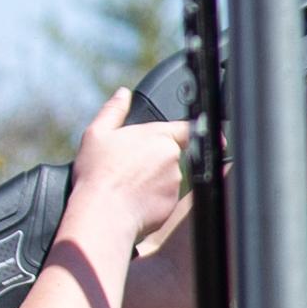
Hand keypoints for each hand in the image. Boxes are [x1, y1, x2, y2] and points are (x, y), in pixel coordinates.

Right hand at [65, 86, 195, 246]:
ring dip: (153, 179)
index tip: (210, 134)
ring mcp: (174, 183)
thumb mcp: (97, 134)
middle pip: (171, 154)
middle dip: (155, 158)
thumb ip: (113, 110)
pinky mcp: (171, 205)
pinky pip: (165, 198)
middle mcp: (172, 158)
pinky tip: (132, 199)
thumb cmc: (98, 174)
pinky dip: (152, 198)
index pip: (187, 127)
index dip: (193, 129)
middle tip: (130, 167)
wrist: (101, 213)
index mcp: (158, 136)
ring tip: (126, 184)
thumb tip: (122, 94)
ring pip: (168, 177)